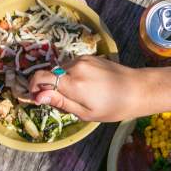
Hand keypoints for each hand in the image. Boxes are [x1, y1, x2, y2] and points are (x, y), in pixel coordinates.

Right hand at [29, 56, 144, 121]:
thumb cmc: (113, 107)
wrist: (137, 89)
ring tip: (80, 95)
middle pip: (49, 74)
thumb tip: (38, 97)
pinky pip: (72, 65)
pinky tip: (88, 86)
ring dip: (62, 81)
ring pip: (60, 70)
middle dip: (50, 87)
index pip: (40, 78)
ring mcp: (82, 60)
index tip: (37, 97)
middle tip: (65, 102)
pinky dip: (72, 75)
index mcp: (72, 84)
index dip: (33, 87)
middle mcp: (75, 67)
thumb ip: (60, 102)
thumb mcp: (85, 113)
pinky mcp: (89, 57)